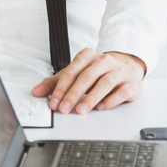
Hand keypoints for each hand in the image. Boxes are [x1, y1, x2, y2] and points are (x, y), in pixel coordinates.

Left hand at [31, 49, 145, 114]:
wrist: (125, 70)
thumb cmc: (97, 73)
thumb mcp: (75, 75)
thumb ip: (55, 83)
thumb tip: (36, 92)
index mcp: (88, 56)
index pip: (72, 71)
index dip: (61, 88)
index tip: (54, 103)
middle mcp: (104, 61)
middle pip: (87, 76)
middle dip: (74, 94)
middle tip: (65, 109)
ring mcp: (119, 71)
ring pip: (105, 82)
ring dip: (91, 98)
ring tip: (81, 110)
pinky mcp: (130, 83)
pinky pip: (121, 91)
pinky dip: (110, 100)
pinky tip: (101, 107)